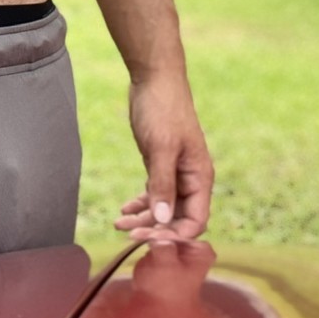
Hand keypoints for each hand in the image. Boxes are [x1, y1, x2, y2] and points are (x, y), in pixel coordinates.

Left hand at [116, 74, 213, 240]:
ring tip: (119, 224)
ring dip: (144, 219)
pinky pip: (154, 193)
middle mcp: (191, 179)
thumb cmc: (163, 109)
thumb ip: (163, 184)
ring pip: (163, 207)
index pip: (195, 220)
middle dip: (155, 229)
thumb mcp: (161, 147)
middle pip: (178, 218)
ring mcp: (175, 172)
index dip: (175, 235)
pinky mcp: (160, 164)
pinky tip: (125, 210)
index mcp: (200, 177)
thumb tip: (163, 220)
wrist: (154, 79)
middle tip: (128, 234)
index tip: (149, 238)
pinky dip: (141, 204)